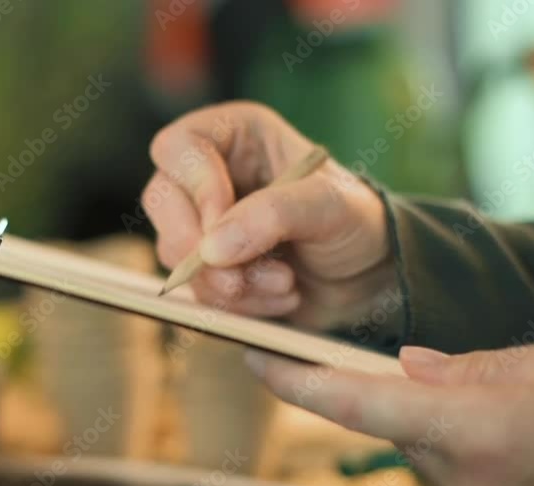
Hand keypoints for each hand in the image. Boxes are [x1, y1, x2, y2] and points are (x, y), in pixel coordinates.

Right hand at [141, 101, 395, 329]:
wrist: (371, 276)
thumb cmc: (357, 221)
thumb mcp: (330, 206)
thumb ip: (272, 215)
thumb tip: (210, 248)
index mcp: (236, 135)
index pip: (179, 146)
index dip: (195, 188)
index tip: (223, 227)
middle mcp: (211, 172)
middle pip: (162, 201)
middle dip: (201, 249)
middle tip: (241, 279)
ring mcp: (204, 221)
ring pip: (175, 252)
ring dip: (228, 282)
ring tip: (285, 285)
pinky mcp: (208, 265)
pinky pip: (195, 287)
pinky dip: (236, 303)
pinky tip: (279, 299)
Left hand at [246, 337, 533, 485]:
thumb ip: (464, 369)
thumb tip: (404, 368)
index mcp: (479, 427)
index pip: (360, 403)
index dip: (298, 383)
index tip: (258, 360)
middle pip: (407, 437)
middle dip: (427, 412)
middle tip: (484, 398)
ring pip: (440, 472)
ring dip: (461, 448)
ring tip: (527, 434)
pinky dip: (487, 482)